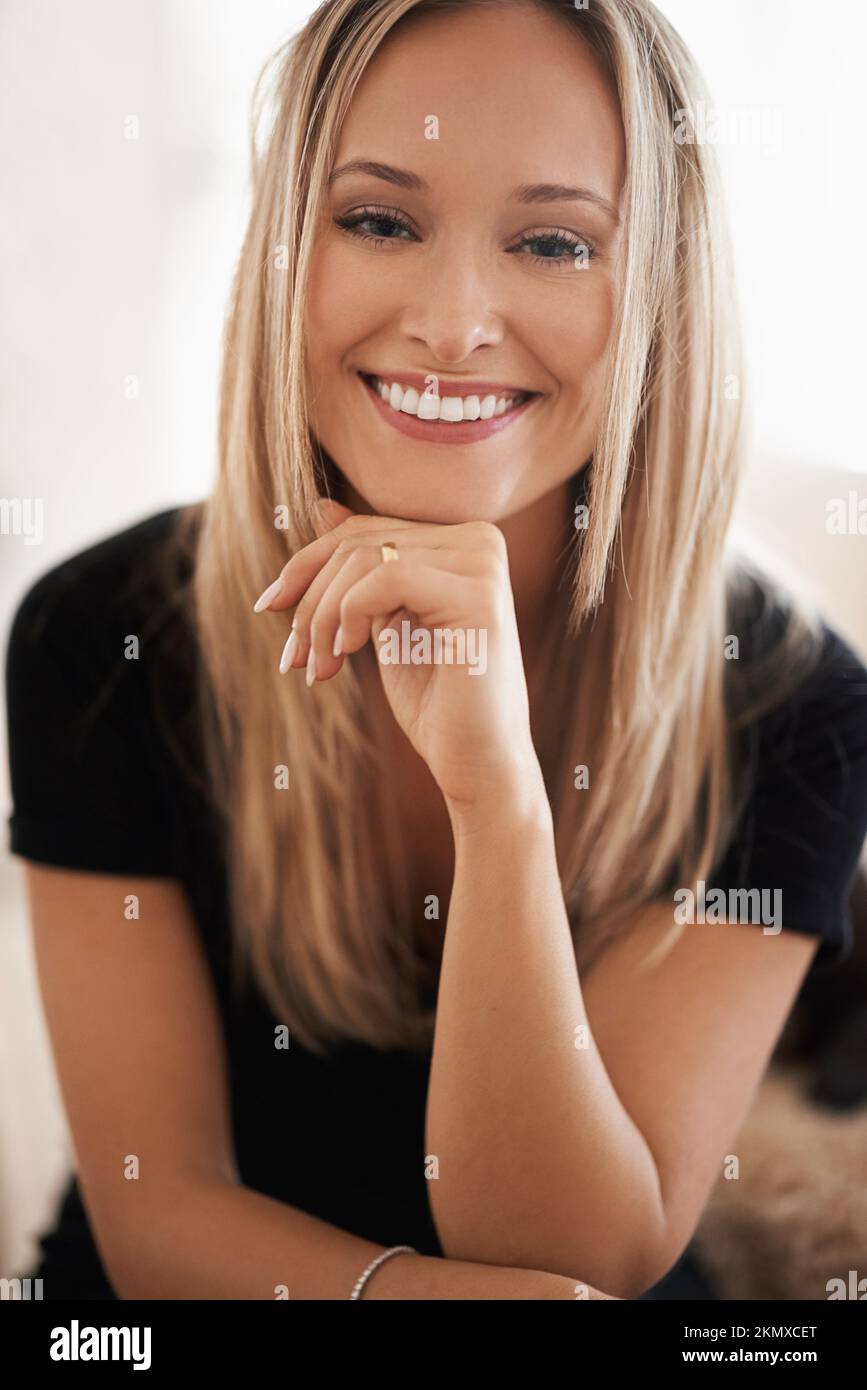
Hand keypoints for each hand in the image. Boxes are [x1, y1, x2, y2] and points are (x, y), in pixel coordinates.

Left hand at [253, 500, 544, 811]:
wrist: (477, 762)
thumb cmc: (436, 700)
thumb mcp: (385, 622)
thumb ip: (362, 567)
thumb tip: (319, 506)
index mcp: (461, 542)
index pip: (363, 530)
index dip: (307, 566)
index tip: (268, 608)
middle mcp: (479, 541)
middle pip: (359, 541)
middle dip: (310, 599)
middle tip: (294, 658)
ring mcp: (483, 564)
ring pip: (364, 559)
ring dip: (323, 617)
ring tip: (318, 667)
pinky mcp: (478, 595)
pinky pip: (388, 576)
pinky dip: (351, 614)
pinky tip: (348, 654)